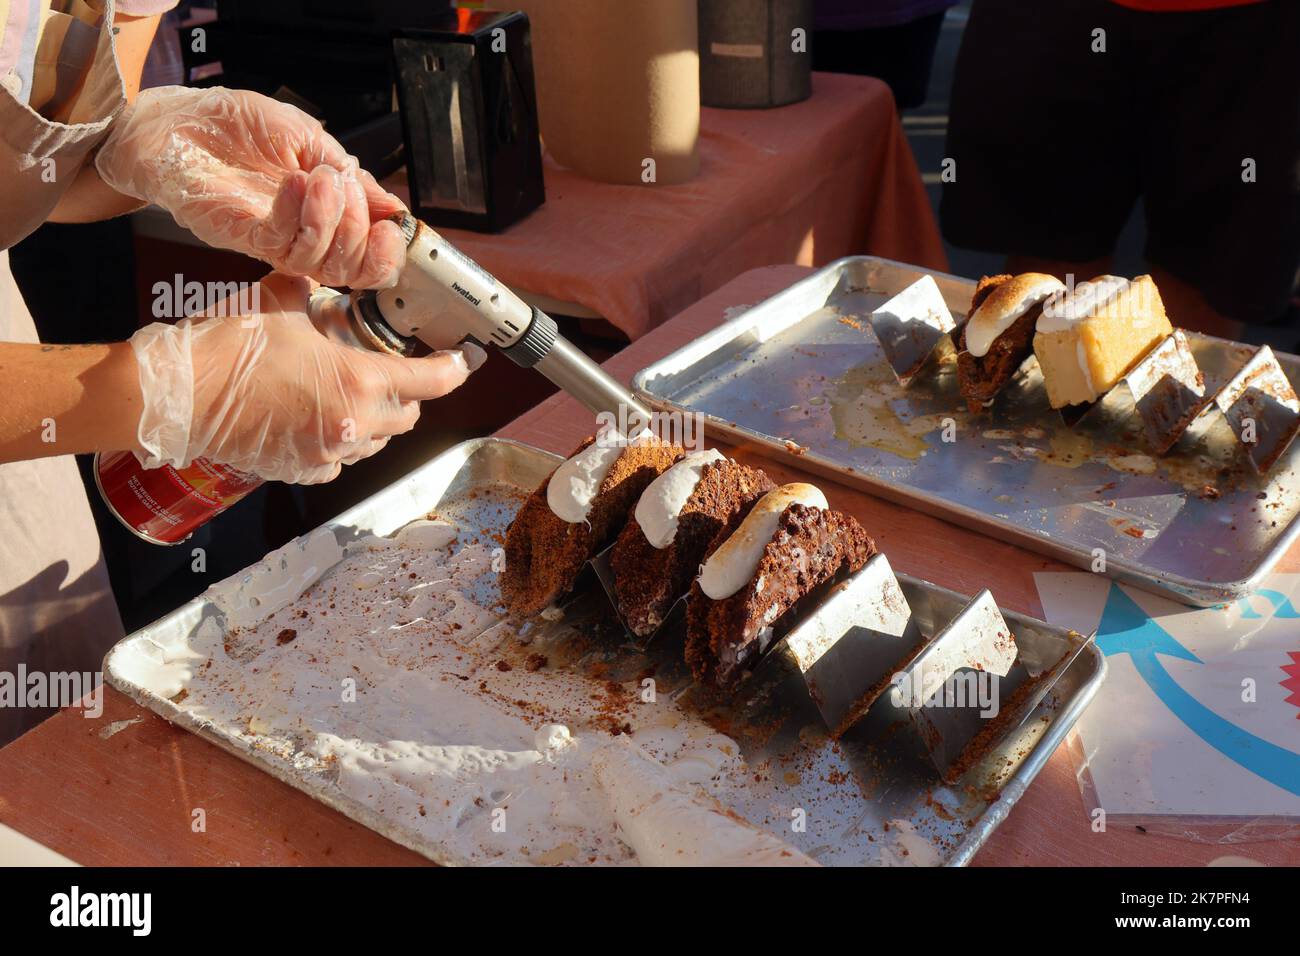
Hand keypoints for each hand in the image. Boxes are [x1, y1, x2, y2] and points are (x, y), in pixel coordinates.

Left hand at [96, 86, 406, 288]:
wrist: (179, 121)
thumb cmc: (237, 127)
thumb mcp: (310, 140)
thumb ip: (351, 175)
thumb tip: (391, 207)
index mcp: (327, 216)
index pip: (368, 258)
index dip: (387, 252)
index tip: (391, 226)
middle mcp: (304, 236)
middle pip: (350, 271)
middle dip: (360, 230)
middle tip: (345, 186)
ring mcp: (274, 241)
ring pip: (321, 264)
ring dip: (331, 220)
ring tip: (319, 178)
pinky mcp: (243, 238)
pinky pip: (281, 243)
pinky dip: (296, 213)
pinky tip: (293, 181)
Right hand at [130, 273, 485, 483]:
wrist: (181, 393)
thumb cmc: (231, 346)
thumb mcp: (282, 302)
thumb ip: (313, 292)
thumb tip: (317, 278)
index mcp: (361, 381)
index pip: (432, 381)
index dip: (455, 369)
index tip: (466, 360)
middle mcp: (354, 424)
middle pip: (406, 416)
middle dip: (406, 394)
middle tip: (393, 372)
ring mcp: (328, 452)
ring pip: (376, 441)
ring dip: (374, 419)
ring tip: (350, 393)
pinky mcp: (302, 469)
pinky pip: (339, 458)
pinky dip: (340, 440)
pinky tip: (319, 419)